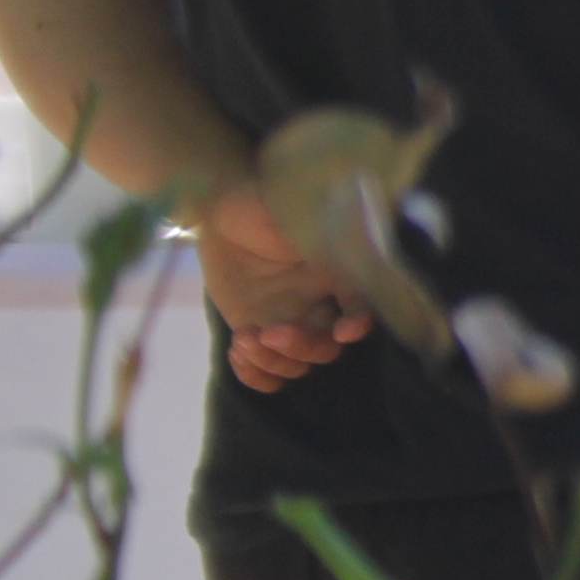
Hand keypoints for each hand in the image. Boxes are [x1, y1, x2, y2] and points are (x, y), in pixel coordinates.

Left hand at [194, 185, 369, 388]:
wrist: (217, 215)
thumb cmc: (258, 204)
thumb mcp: (290, 212)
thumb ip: (316, 229)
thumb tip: (343, 230)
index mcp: (336, 274)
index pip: (362, 307)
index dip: (359, 324)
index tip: (344, 329)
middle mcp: (319, 304)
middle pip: (328, 348)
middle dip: (302, 347)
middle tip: (269, 332)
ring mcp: (288, 321)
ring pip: (297, 365)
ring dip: (273, 362)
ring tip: (243, 340)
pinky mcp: (255, 331)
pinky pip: (265, 371)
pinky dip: (254, 375)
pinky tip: (237, 352)